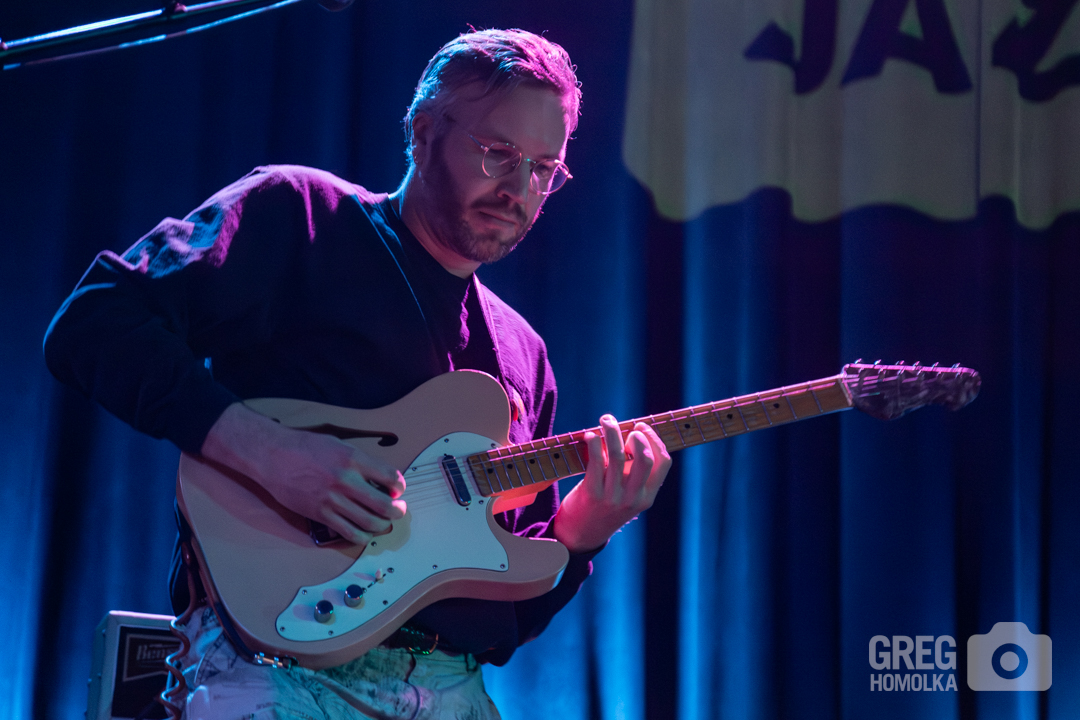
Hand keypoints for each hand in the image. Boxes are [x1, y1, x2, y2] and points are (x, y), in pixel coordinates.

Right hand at [201, 403, 405, 544]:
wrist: (273, 456)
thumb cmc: (306, 447)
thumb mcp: (338, 444)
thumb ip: (360, 461)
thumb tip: (380, 478)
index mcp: (353, 459)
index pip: (390, 477)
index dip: (400, 486)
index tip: (398, 489)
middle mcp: (346, 480)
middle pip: (384, 504)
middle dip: (398, 510)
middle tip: (400, 509)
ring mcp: (333, 500)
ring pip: (369, 522)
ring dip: (383, 524)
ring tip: (386, 522)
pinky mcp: (320, 514)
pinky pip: (348, 532)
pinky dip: (362, 535)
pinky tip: (365, 532)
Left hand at [553, 414, 670, 552]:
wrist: (581, 535)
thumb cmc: (605, 506)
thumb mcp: (628, 496)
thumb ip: (634, 472)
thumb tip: (632, 433)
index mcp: (647, 496)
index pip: (663, 462)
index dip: (654, 439)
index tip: (641, 427)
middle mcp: (633, 498)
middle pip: (644, 458)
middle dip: (636, 434)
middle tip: (624, 426)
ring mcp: (613, 498)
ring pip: (618, 456)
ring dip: (612, 431)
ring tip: (605, 421)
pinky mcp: (592, 495)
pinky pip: (596, 462)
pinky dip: (594, 443)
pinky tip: (590, 436)